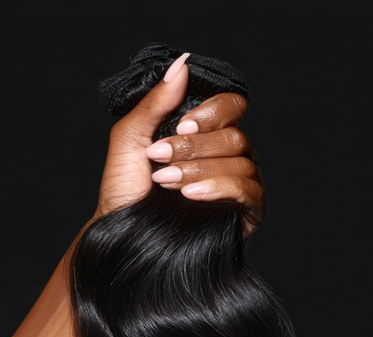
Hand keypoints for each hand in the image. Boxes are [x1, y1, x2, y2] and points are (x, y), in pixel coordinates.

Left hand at [95, 54, 263, 236]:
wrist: (122, 234)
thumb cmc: (124, 192)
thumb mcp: (131, 139)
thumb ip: (156, 102)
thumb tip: (182, 66)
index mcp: (206, 135)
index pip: (232, 107)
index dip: (213, 112)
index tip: (183, 124)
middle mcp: (226, 157)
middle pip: (235, 135)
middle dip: (195, 147)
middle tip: (160, 158)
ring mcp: (237, 186)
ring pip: (241, 162)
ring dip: (200, 169)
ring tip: (167, 183)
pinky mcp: (245, 213)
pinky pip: (250, 190)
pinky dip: (220, 187)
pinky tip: (192, 194)